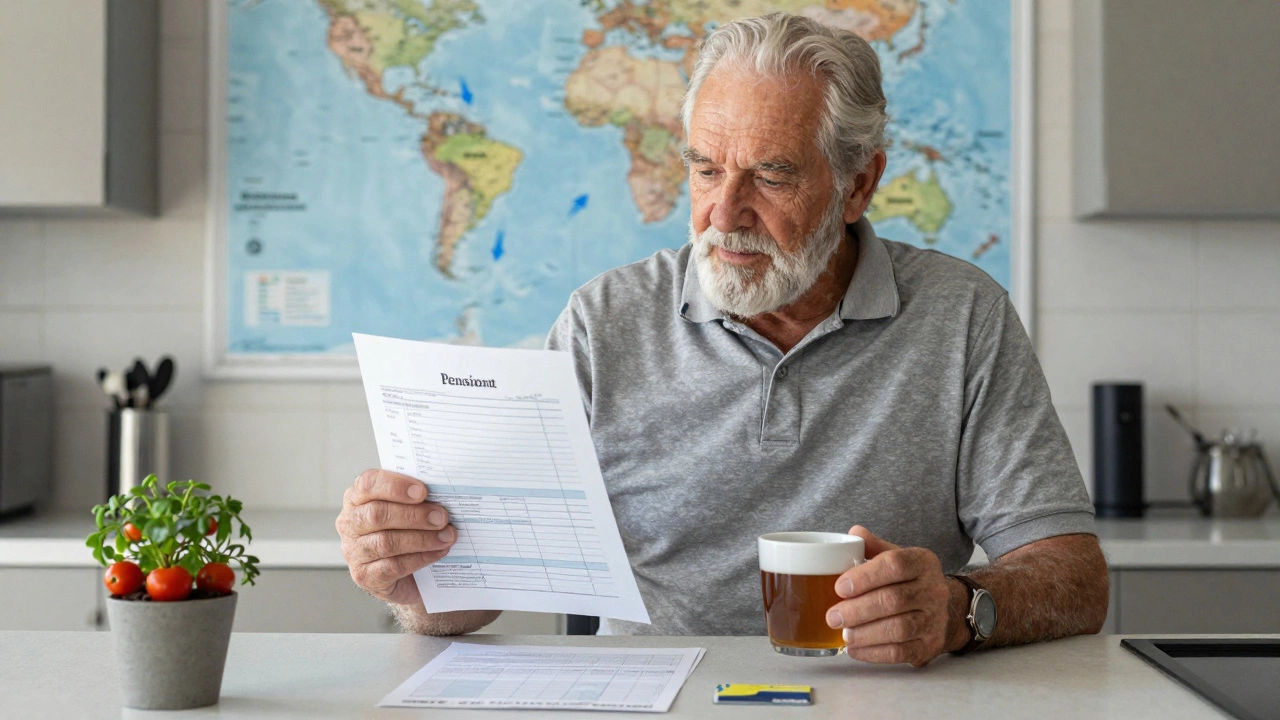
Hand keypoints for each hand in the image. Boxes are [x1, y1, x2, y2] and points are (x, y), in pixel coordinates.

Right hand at [336, 469, 456, 604]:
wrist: (407, 576)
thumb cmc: (406, 532)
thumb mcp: (407, 508)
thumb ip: (416, 498)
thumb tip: (443, 492)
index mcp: (357, 498)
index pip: (368, 484)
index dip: (395, 486)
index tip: (423, 491)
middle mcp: (350, 523)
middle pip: (377, 514)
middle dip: (415, 515)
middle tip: (442, 517)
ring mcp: (354, 552)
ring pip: (386, 542)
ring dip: (422, 538)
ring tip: (446, 536)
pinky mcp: (364, 576)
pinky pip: (393, 566)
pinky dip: (420, 558)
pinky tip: (437, 552)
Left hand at [826, 525, 963, 666]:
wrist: (947, 609)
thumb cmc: (911, 581)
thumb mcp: (898, 557)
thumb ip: (874, 547)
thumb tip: (854, 533)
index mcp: (923, 562)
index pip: (895, 565)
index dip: (865, 577)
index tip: (839, 587)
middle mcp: (934, 590)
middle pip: (893, 600)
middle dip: (858, 610)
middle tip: (833, 616)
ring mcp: (935, 620)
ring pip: (898, 629)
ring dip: (865, 633)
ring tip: (843, 633)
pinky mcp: (930, 645)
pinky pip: (900, 653)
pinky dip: (873, 653)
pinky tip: (854, 649)